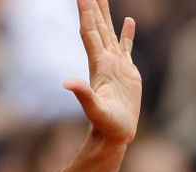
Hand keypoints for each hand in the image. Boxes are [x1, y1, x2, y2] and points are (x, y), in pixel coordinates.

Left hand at [63, 0, 141, 145]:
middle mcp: (105, 61)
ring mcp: (116, 65)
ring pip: (110, 32)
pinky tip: (129, 21)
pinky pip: (127, 46)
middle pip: (97, 27)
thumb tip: (66, 83)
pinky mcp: (127, 71)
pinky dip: (127, 33)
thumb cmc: (105, 125)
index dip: (86, 13)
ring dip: (106, 15)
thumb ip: (83, 95)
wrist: (114, 135)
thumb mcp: (94, 109)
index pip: (90, 32)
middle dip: (94, 7)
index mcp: (98, 65)